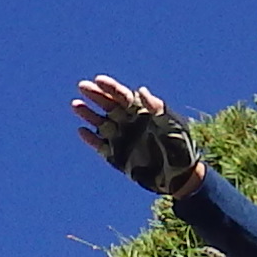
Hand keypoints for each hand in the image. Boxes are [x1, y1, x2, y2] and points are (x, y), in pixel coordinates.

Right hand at [73, 76, 203, 195]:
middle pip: (109, 105)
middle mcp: (130, 123)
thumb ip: (158, 108)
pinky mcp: (118, 156)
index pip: (123, 95)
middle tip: (82, 86)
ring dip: (89, 114)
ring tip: (75, 105)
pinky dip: (91, 139)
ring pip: (101, 123)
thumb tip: (141, 90)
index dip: (111, 87)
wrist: (180, 176)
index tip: (98, 80)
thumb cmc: (181, 148)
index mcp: (143, 112)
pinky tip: (81, 131)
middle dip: (96, 95)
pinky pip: (100, 146)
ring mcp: (123, 139)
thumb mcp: (173, 126)